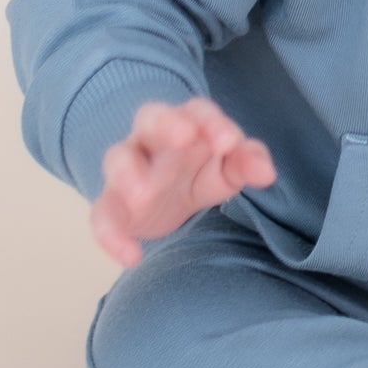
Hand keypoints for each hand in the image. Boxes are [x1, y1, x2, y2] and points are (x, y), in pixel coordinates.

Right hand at [90, 97, 276, 269]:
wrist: (161, 201)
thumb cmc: (199, 172)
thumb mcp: (226, 168)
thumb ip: (246, 163)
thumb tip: (266, 172)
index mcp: (186, 125)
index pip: (197, 111)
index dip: (212, 122)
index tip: (229, 141)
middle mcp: (151, 141)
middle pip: (150, 118)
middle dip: (166, 124)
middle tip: (183, 137)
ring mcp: (127, 170)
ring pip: (118, 158)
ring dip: (128, 173)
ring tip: (143, 196)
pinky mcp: (110, 206)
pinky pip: (101, 216)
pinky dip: (111, 236)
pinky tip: (130, 256)